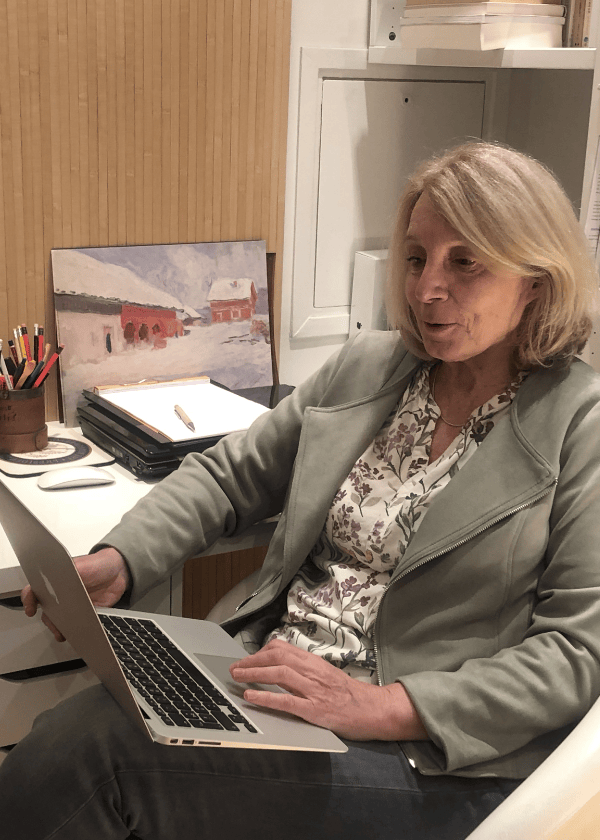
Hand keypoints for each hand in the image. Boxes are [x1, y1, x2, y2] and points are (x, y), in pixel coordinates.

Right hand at [21, 547, 130, 641]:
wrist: (120, 572)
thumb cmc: (98, 564)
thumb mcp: (81, 566)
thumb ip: (68, 575)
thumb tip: (55, 585)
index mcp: (56, 580)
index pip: (35, 590)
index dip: (29, 599)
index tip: (30, 608)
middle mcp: (61, 595)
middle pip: (47, 610)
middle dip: (49, 620)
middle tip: (55, 625)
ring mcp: (73, 606)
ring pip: (60, 621)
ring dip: (60, 628)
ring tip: (65, 633)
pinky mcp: (85, 615)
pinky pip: (77, 626)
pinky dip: (76, 631)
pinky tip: (79, 633)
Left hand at [230, 639, 426, 740]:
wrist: (375, 710)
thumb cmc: (351, 696)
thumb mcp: (327, 676)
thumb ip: (305, 672)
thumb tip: (279, 670)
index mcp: (315, 662)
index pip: (283, 648)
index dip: (260, 652)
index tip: (247, 659)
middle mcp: (313, 672)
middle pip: (277, 657)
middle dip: (252, 660)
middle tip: (235, 668)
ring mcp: (314, 690)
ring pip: (279, 674)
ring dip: (254, 674)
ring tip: (238, 678)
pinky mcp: (315, 710)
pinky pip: (287, 701)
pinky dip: (266, 697)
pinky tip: (251, 697)